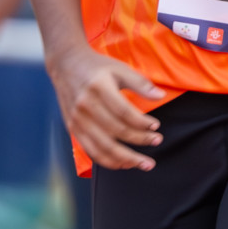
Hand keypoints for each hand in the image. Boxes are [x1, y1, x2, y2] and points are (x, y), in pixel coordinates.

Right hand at [47, 45, 165, 170]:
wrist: (66, 65)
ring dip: (127, 159)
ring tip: (145, 163)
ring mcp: (77, 120)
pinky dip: (109, 161)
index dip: (142, 122)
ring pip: (104, 147)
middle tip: (157, 141)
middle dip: (140, 140)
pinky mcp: (73, 129)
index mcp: (98, 88)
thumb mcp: (119, 69)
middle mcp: (85, 105)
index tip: (156, 126)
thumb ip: (140, 83)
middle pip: (116, 131)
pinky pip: (92, 152)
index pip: (124, 112)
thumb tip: (161, 96)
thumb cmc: (96, 67)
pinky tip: (125, 163)